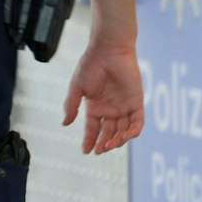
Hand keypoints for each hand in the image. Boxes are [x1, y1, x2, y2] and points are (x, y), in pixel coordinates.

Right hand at [62, 39, 144, 153]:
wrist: (108, 50)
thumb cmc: (91, 65)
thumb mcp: (77, 87)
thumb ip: (72, 105)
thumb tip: (64, 123)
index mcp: (95, 107)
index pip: (93, 128)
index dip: (89, 140)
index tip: (85, 150)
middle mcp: (110, 109)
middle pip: (108, 133)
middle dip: (104, 144)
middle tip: (99, 151)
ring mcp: (123, 107)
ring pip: (123, 131)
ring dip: (117, 141)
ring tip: (109, 146)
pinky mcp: (136, 102)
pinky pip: (137, 122)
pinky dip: (132, 132)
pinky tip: (124, 137)